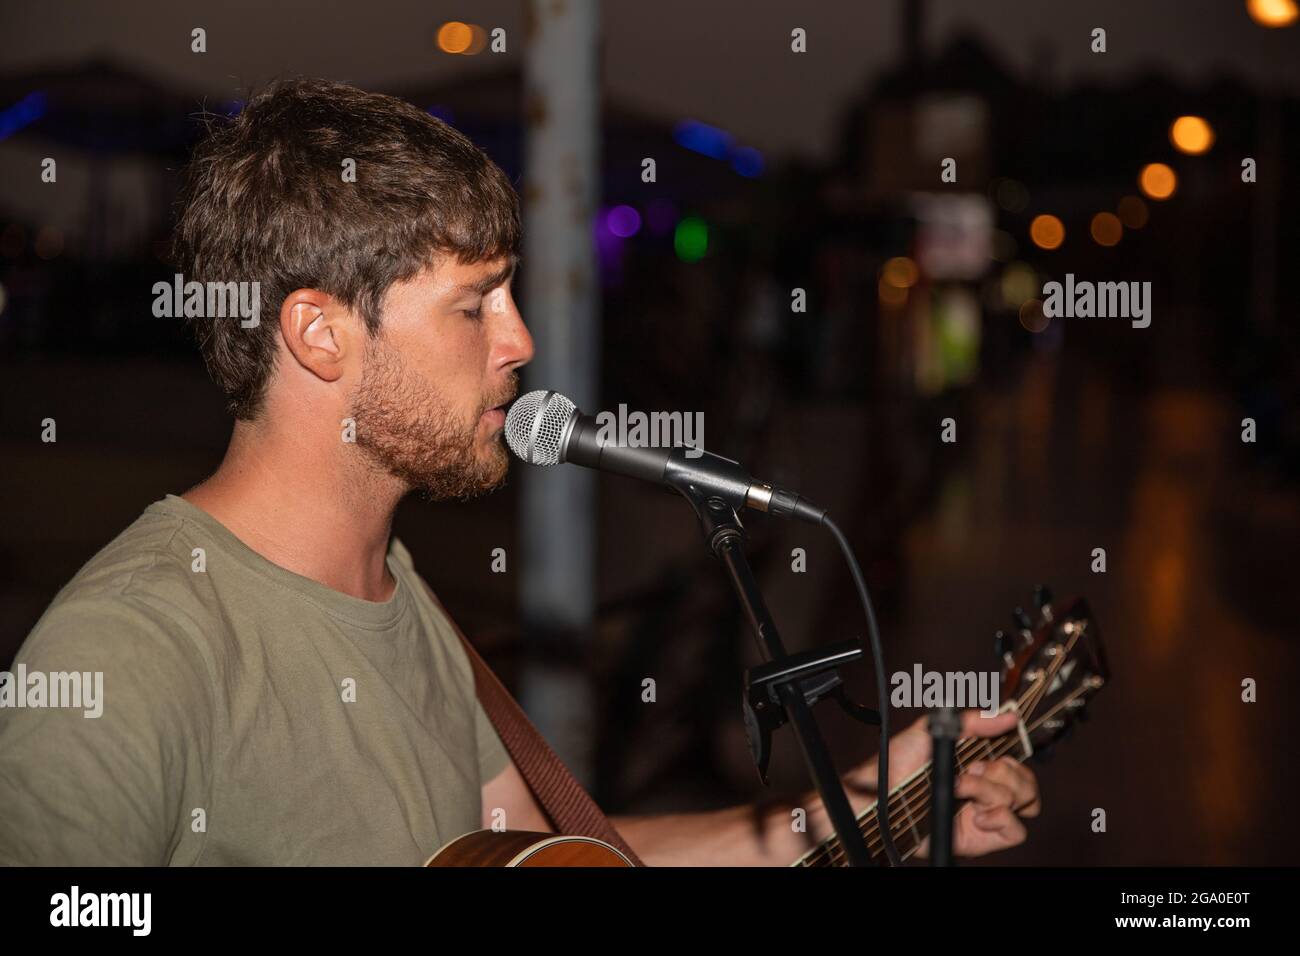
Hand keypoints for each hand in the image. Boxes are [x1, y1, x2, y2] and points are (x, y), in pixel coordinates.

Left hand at [845, 710, 1040, 858]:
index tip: (997, 751)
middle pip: (1025, 783)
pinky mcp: (981, 838)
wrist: (880, 793)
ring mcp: (985, 813)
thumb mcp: (933, 729)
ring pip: (1022, 803)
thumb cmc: (899, 762)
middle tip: (972, 767)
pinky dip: (1002, 817)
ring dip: (991, 790)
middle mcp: (985, 789)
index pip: (1017, 763)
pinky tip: (977, 814)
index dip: (1014, 756)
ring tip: (961, 786)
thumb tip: (1008, 715)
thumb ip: (973, 721)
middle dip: (1002, 771)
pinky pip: (1016, 831)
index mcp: (978, 764)